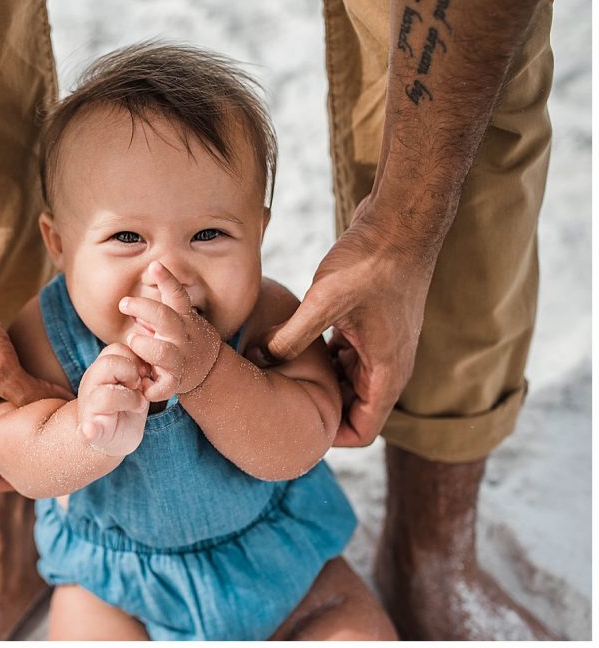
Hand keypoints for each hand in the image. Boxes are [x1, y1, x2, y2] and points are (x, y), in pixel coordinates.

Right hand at [77, 343, 148, 456]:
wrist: (114, 438)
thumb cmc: (126, 407)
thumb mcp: (135, 383)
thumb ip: (138, 368)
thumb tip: (151, 360)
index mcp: (100, 370)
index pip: (116, 349)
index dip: (136, 358)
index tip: (146, 373)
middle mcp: (90, 385)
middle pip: (108, 364)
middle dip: (132, 373)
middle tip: (141, 388)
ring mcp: (88, 408)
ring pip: (105, 394)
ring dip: (130, 399)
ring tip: (139, 406)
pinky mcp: (91, 432)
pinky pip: (88, 429)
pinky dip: (89, 430)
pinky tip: (91, 431)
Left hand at [120, 261, 220, 401]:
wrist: (209, 370)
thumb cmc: (184, 338)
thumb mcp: (180, 317)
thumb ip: (161, 304)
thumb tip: (145, 279)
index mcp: (184, 318)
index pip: (177, 295)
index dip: (167, 280)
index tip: (155, 265)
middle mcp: (183, 337)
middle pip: (165, 318)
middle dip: (143, 308)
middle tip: (124, 303)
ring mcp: (180, 360)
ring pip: (162, 353)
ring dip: (144, 346)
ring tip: (133, 342)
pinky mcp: (175, 382)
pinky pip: (162, 387)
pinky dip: (150, 387)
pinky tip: (141, 382)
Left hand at [254, 198, 434, 446]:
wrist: (399, 222)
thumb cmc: (371, 262)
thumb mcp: (325, 302)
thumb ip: (292, 336)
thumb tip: (260, 359)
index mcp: (386, 372)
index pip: (362, 431)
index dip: (328, 436)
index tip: (292, 426)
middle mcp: (388, 365)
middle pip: (353, 410)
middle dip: (318, 410)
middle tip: (276, 404)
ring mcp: (380, 345)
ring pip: (347, 382)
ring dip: (318, 382)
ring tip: (278, 377)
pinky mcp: (369, 325)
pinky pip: (344, 356)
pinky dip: (322, 358)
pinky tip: (290, 344)